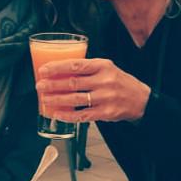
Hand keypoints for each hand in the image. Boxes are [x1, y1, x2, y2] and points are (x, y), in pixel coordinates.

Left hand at [36, 58, 150, 122]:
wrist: (141, 99)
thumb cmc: (120, 82)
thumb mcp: (107, 68)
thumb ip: (87, 68)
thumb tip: (61, 70)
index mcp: (103, 66)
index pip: (76, 65)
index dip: (57, 67)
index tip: (43, 69)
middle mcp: (104, 81)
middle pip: (73, 82)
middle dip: (53, 84)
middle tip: (40, 85)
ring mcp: (105, 98)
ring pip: (75, 99)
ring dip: (57, 99)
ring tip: (44, 99)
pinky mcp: (106, 113)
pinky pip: (82, 115)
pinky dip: (67, 115)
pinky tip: (57, 114)